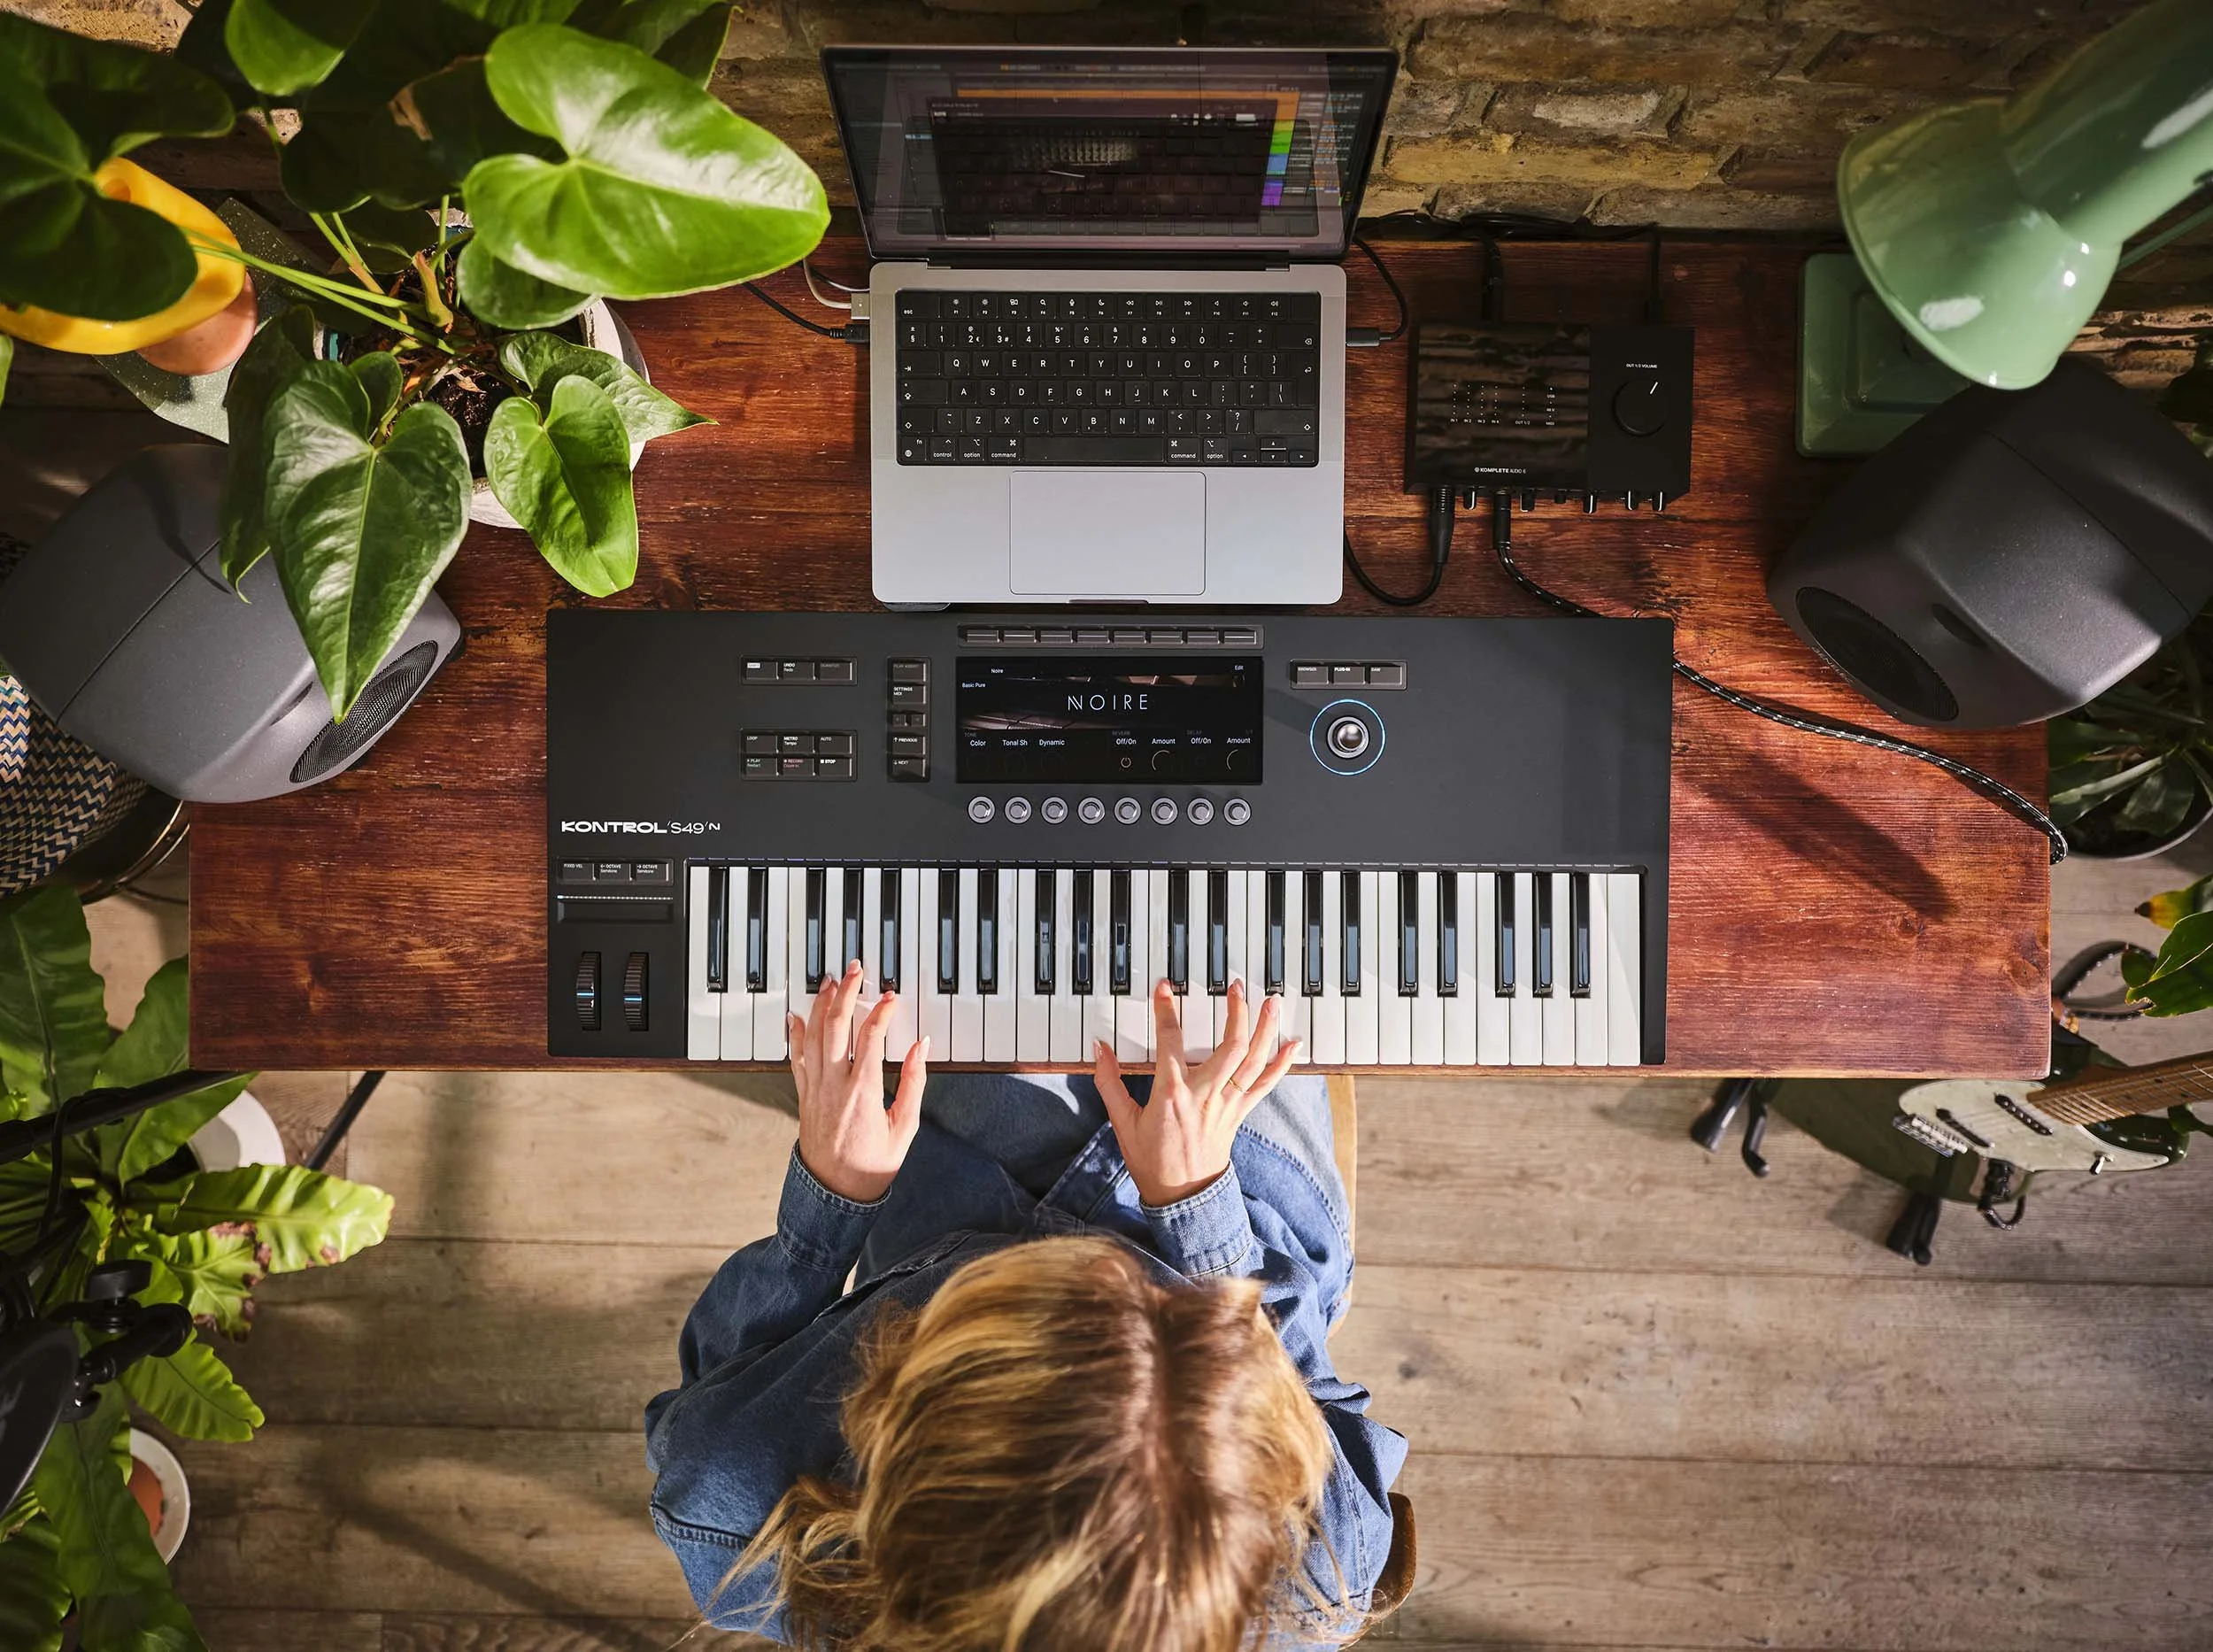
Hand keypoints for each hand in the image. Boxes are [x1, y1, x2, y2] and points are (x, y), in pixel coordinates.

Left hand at [788, 960, 927, 1203]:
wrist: (835, 1194)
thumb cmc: (873, 1165)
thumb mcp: (905, 1127)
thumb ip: (914, 1083)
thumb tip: (921, 1047)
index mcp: (863, 1090)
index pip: (870, 1036)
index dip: (881, 1011)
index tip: (891, 997)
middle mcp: (834, 1084)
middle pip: (835, 1025)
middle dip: (846, 993)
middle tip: (856, 970)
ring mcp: (815, 1088)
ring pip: (812, 1035)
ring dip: (821, 1005)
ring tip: (830, 982)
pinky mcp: (804, 1095)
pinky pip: (796, 1057)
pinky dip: (796, 1033)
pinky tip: (797, 1015)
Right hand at [1094, 978, 1300, 1207]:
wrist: (1182, 1196)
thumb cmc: (1151, 1161)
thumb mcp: (1122, 1122)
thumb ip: (1109, 1082)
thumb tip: (1100, 1049)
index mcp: (1172, 1093)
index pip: (1170, 1041)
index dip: (1166, 1010)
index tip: (1164, 987)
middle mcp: (1204, 1094)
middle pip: (1229, 1045)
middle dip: (1236, 1012)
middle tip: (1236, 986)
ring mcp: (1226, 1104)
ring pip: (1253, 1061)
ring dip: (1265, 1029)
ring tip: (1272, 1001)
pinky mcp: (1239, 1113)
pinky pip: (1265, 1085)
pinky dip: (1281, 1064)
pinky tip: (1292, 1044)